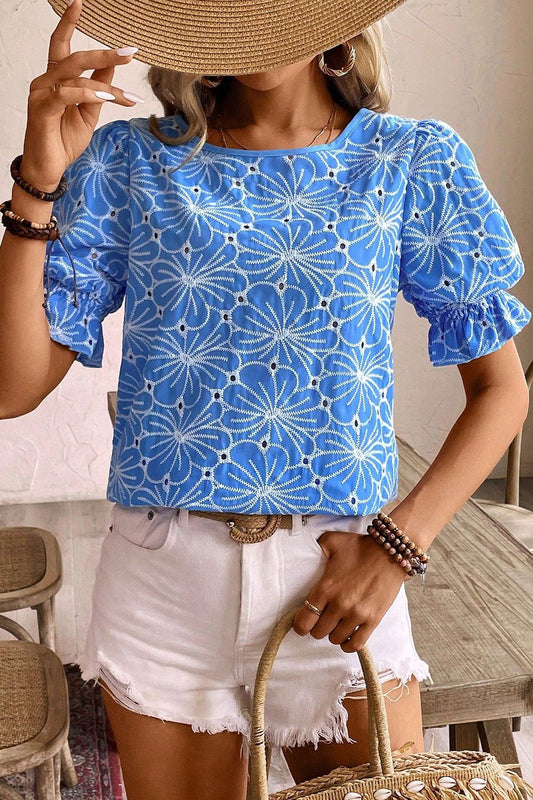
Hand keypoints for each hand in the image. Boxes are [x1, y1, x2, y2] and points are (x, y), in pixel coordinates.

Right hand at [21, 0, 138, 190]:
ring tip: (125, 95)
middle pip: (74, 57)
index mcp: (55, 80)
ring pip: (75, 76)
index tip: (80, 3)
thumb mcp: (90, 111)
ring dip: (104, 83)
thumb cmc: (64, 140)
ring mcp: (41, 94)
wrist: (50, 168)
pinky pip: (67, 94)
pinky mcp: (41, 109)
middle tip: (128, 53)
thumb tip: (113, 67)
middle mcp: (45, 82)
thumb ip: (99, 88)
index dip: (68, 23)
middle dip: (103, 54)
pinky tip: (105, 98)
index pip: (61, 45)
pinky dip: (88, 94)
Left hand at [293, 530, 406, 652]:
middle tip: (322, 618)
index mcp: (325, 588)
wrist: (390, 552)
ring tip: (336, 623)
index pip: (304, 621)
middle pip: (318, 633)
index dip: (300, 625)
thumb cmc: (360, 546)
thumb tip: (307, 549)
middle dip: (317, 627)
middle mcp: (339, 604)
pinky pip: (356, 644)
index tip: (303, 622)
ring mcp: (357, 614)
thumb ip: (316, 547)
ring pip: (335, 639)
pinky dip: (349, 644)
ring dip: (333, 633)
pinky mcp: (373, 620)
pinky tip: (348, 635)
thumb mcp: (332, 541)